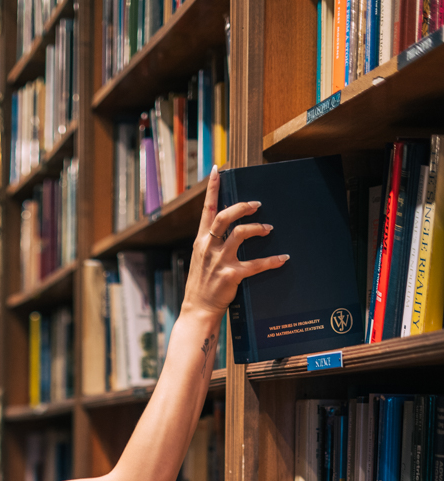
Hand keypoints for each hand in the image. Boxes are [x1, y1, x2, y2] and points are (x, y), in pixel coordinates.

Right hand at [182, 164, 288, 321]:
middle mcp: (209, 248)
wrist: (198, 310)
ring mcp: (219, 261)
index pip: (206, 209)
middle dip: (242, 206)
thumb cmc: (202, 285)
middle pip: (224, 217)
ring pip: (240, 234)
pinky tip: (282, 258)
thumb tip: (228, 230)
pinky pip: (255, 264)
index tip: (217, 170)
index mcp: (201, 241)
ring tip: (268, 228)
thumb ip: (211, 243)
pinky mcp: (231, 276)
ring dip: (257, 228)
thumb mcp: (201, 260)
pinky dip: (271, 261)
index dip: (211, 188)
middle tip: (257, 204)